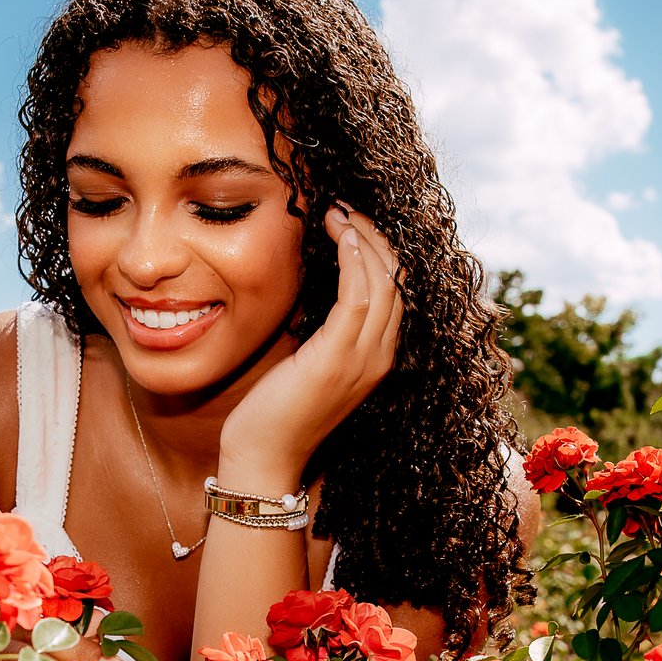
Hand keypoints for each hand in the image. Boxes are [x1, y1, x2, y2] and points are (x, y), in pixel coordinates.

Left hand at [219, 204, 404, 486]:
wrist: (263, 454)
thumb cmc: (277, 408)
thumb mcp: (309, 358)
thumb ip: (324, 327)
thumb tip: (317, 284)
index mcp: (379, 356)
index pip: (397, 289)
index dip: (380, 248)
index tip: (351, 220)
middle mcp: (382, 357)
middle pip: (398, 279)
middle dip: (375, 234)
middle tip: (344, 206)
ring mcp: (365, 359)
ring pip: (384, 281)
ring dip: (363, 238)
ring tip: (338, 212)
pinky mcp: (338, 358)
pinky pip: (359, 297)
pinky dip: (354, 260)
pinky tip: (341, 236)